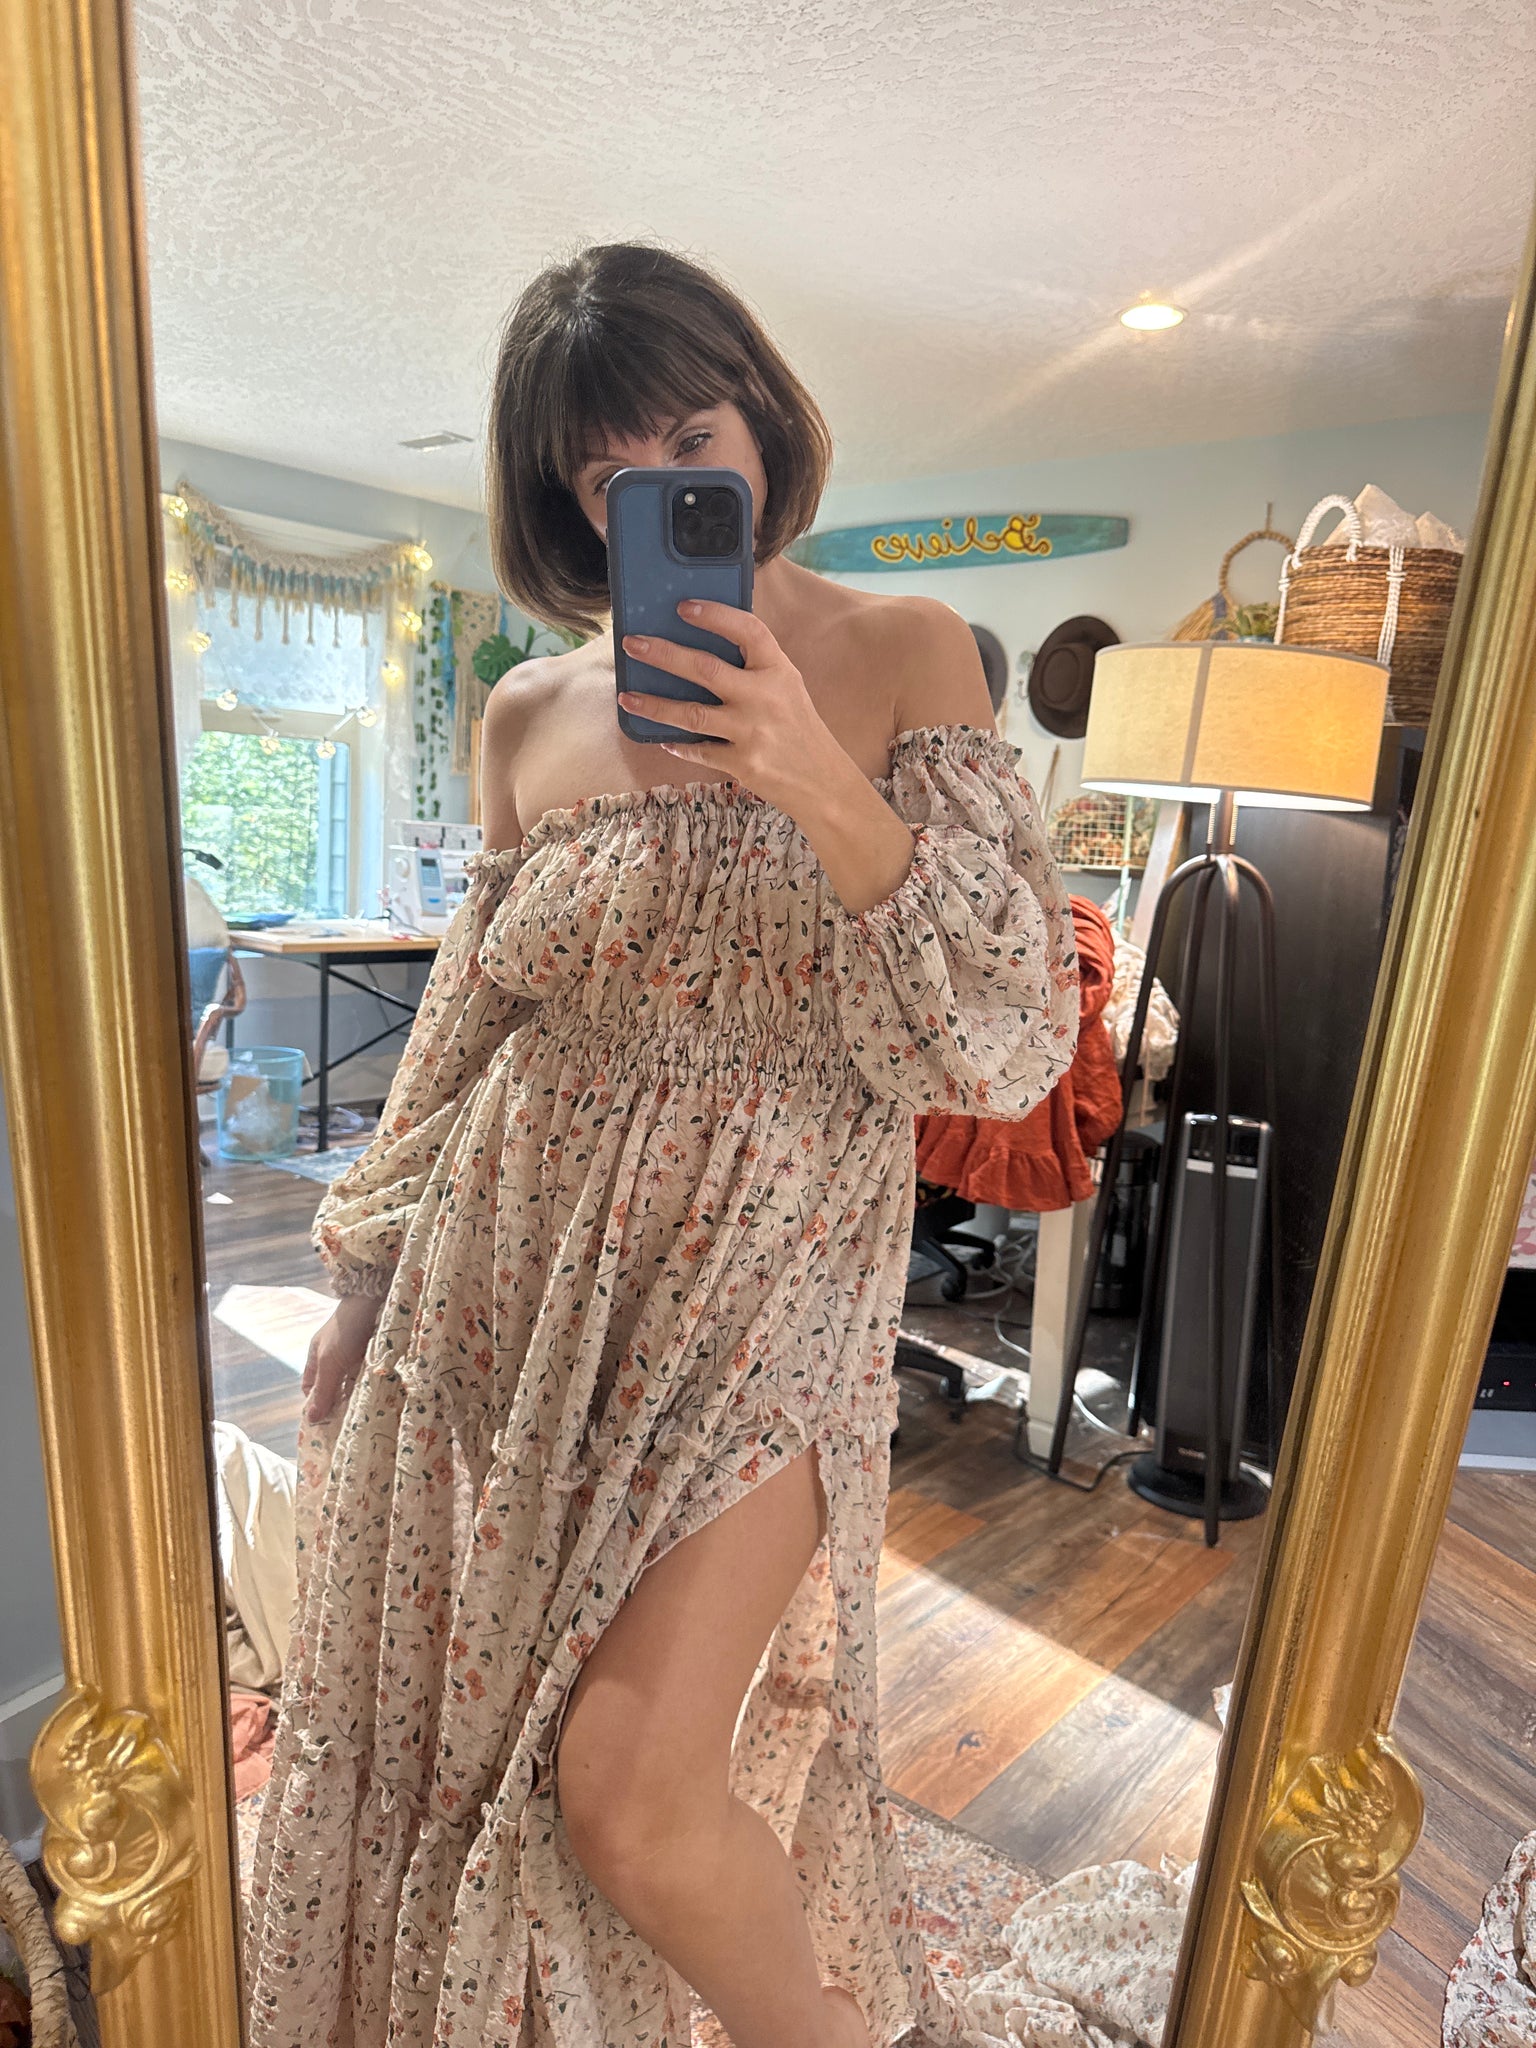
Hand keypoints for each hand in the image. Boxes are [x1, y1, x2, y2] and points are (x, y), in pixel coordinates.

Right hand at [301, 1293, 381, 1423]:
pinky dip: (375, 1386)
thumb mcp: (330, 1362)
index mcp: (318, 1359)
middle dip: (341, 1405)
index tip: (326, 1425)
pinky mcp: (376, 1354)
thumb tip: (311, 1418)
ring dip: (360, 1397)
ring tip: (367, 1418)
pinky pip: (373, 1376)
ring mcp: (356, 1356)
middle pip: (335, 1388)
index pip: (312, 1389)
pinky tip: (381, 1399)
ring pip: (356, 1384)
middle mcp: (336, 1358)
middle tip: (350, 1428)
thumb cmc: (345, 1329)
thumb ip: (323, 1390)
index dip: (316, 1405)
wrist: (375, 1299)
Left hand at [616, 600, 837, 813]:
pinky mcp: (743, 762)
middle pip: (705, 668)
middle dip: (663, 654)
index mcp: (778, 671)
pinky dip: (679, 744)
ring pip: (691, 713)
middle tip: (632, 645)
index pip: (746, 631)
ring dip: (654, 705)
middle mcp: (765, 696)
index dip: (714, 615)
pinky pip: (700, 749)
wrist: (822, 780)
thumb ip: (755, 668)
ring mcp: (752, 731)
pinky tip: (663, 738)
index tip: (683, 606)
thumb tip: (703, 648)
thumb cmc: (798, 728)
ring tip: (627, 697)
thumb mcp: (786, 688)